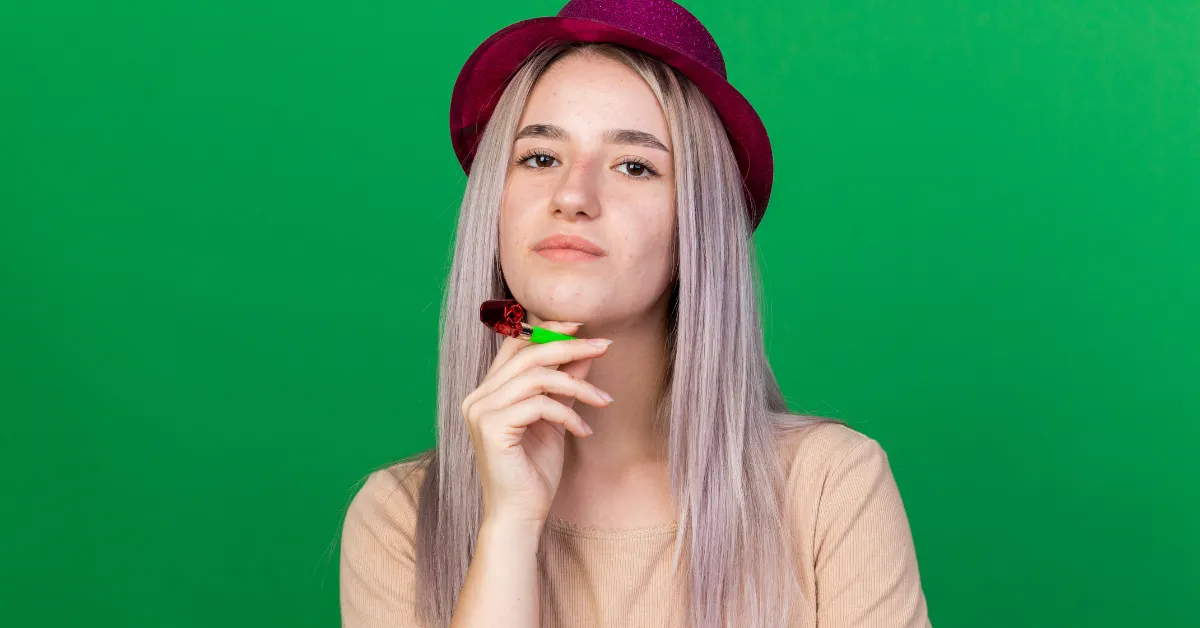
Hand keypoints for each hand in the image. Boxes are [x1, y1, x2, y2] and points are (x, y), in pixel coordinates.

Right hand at [460, 321, 613, 526]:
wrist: (520, 515)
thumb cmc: (534, 471)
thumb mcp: (555, 419)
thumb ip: (563, 384)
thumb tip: (583, 351)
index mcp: (488, 392)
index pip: (515, 345)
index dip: (548, 330)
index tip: (582, 327)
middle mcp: (478, 397)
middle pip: (528, 353)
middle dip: (571, 346)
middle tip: (604, 347)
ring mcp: (481, 412)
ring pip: (536, 377)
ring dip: (578, 385)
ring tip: (604, 402)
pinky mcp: (492, 428)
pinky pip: (539, 405)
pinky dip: (568, 414)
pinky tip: (583, 431)